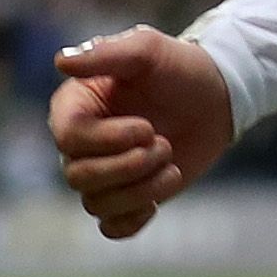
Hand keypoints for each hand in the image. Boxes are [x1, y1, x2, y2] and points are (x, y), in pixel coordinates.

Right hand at [48, 28, 235, 241]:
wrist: (216, 97)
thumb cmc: (178, 67)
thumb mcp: (146, 50)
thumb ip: (105, 54)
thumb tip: (61, 62)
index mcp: (75, 105)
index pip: (67, 137)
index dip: (107, 140)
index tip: (146, 127)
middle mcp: (80, 143)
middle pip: (78, 175)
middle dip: (128, 167)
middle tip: (164, 144)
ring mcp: (102, 172)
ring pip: (96, 203)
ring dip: (140, 190)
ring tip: (171, 165)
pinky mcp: (125, 197)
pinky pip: (111, 226)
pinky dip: (132, 221)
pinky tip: (155, 203)